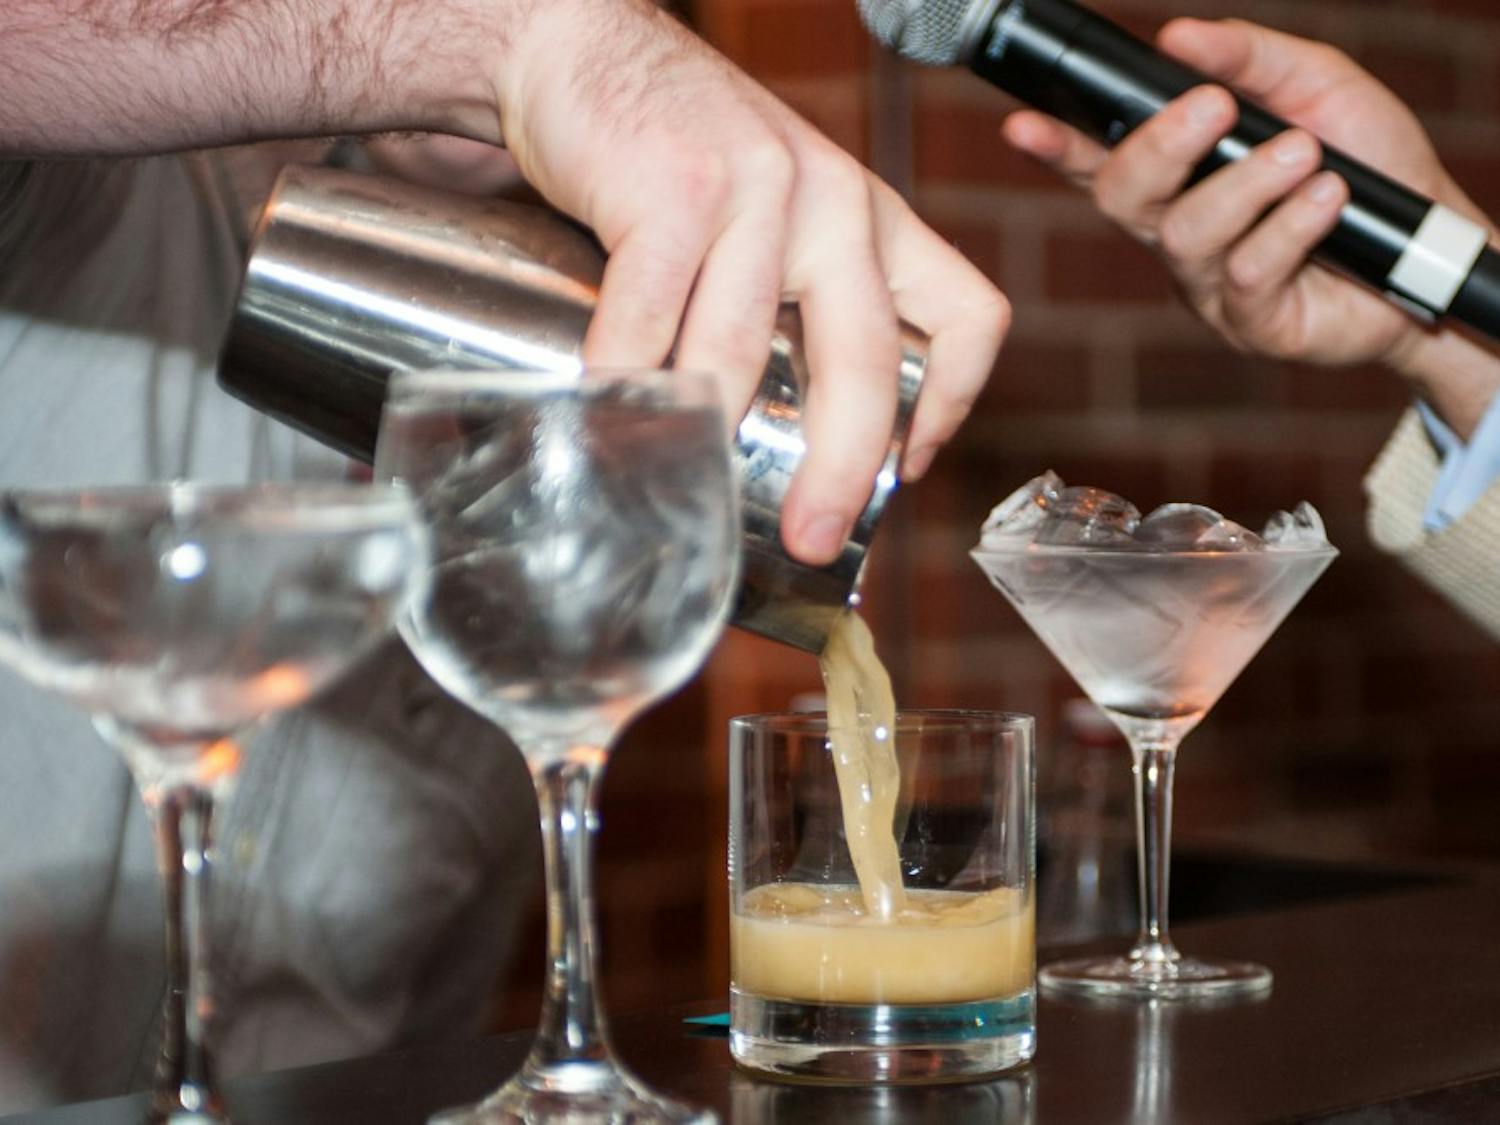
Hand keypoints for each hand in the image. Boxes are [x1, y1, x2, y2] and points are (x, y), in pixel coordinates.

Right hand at [492, 0, 1007, 563]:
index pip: (968, 315)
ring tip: (686, 487)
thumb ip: (797, 298)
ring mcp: (759, 189)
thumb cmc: (678, 156)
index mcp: (873, 218)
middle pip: (870, 359)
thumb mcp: (776, 215)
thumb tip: (787, 432)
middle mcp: (835, 201)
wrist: (587, 50)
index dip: (953, 406)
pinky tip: (611, 410)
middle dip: (844, 467)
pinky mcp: (676, 186)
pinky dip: (626, 378)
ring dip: (712, 433)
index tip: (913, 469)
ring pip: (745, 349)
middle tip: (811, 536)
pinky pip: (651, 315)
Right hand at [1002, 18, 1479, 372]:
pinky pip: (1244, 272)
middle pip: (1123, 198)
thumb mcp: (1316, 88)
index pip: (1102, 159)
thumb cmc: (1369, 169)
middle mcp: (1180, 231)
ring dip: (1248, 183)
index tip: (1025, 124)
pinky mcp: (1250, 321)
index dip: (1058, 146)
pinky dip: (1291, 225)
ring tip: (1306, 157)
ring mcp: (1209, 281)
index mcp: (1182, 178)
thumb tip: (1181, 37)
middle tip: (1214, 109)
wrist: (1438, 244)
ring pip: (1186, 233)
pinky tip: (1329, 202)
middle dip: (1159, 148)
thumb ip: (1250, 59)